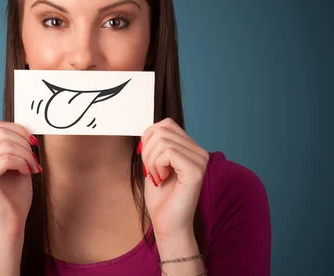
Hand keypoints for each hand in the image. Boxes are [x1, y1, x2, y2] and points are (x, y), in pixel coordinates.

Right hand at [0, 121, 41, 238]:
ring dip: (25, 154)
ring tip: (32, 167)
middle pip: (1, 133)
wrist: (9, 228)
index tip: (33, 143)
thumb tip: (27, 129)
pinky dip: (21, 162)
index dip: (18, 130)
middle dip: (23, 143)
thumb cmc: (13, 200)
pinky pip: (5, 158)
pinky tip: (26, 172)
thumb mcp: (16, 166)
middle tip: (34, 159)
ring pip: (5, 145)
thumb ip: (16, 148)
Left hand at [138, 118, 208, 240]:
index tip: (148, 160)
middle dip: (147, 150)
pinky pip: (168, 152)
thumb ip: (155, 145)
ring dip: (150, 160)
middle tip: (151, 171)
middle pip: (162, 129)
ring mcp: (200, 160)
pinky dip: (157, 166)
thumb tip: (149, 130)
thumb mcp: (154, 163)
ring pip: (162, 140)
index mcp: (191, 148)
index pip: (166, 124)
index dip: (149, 138)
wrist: (167, 224)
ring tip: (157, 177)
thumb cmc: (161, 197)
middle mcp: (199, 152)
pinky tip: (162, 179)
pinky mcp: (196, 170)